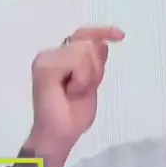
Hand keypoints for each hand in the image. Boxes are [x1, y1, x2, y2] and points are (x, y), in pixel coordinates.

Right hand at [28, 26, 124, 151]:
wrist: (59, 135)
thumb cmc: (73, 114)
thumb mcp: (92, 82)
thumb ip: (95, 62)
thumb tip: (102, 43)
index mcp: (61, 57)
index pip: (84, 35)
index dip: (103, 32)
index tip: (121, 36)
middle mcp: (51, 54)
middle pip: (88, 43)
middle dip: (95, 67)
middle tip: (81, 89)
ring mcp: (45, 59)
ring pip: (84, 51)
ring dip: (88, 75)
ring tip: (74, 91)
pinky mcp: (44, 67)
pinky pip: (77, 62)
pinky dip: (81, 79)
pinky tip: (70, 91)